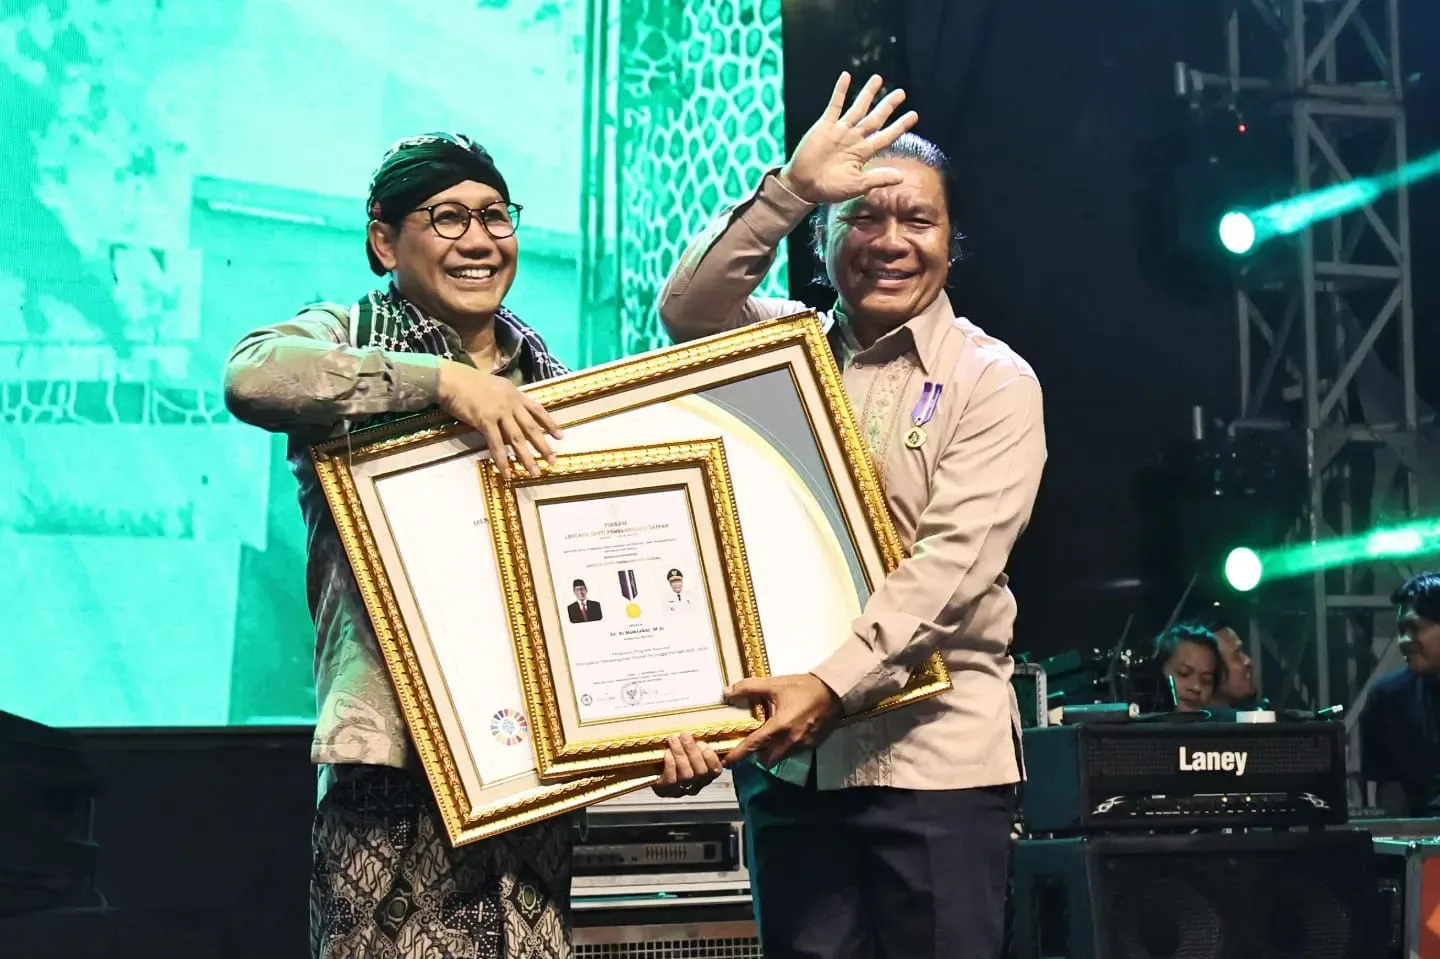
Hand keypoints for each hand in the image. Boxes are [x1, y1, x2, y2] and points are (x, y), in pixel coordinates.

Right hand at [436, 360, 561, 478]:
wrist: (452, 379)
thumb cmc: (469, 381)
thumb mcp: (496, 385)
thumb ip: (506, 398)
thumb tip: (513, 410)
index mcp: (515, 394)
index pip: (538, 410)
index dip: (550, 424)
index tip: (560, 437)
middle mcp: (511, 403)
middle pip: (531, 428)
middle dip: (544, 446)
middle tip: (553, 461)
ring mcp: (499, 412)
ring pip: (518, 439)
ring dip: (527, 457)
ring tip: (535, 472)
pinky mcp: (485, 421)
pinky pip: (497, 444)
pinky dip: (502, 460)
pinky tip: (507, 472)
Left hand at [652, 733, 721, 797]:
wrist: (653, 767)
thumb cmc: (676, 753)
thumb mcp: (690, 746)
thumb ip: (699, 742)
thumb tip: (706, 731)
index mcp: (707, 773)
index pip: (716, 769)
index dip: (710, 757)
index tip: (701, 743)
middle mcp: (697, 784)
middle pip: (701, 771)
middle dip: (692, 751)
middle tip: (684, 736)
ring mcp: (682, 789)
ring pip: (687, 775)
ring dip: (680, 754)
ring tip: (673, 740)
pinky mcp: (667, 790)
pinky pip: (672, 779)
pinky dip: (670, 764)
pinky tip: (667, 753)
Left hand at [722, 674, 841, 767]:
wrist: (835, 691)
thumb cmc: (805, 687)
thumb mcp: (775, 684)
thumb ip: (750, 688)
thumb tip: (728, 691)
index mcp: (779, 725)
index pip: (754, 744)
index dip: (739, 755)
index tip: (727, 762)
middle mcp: (791, 739)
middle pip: (768, 759)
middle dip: (759, 756)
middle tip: (755, 745)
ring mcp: (803, 744)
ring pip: (781, 756)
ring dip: (774, 751)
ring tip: (772, 736)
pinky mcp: (812, 744)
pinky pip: (794, 751)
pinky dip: (787, 746)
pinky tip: (789, 732)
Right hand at [779, 72, 918, 205]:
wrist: (803, 186)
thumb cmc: (829, 189)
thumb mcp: (857, 185)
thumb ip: (878, 178)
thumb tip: (901, 177)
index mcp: (863, 153)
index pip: (885, 137)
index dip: (900, 126)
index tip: (914, 115)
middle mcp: (854, 139)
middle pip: (875, 119)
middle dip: (888, 106)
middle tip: (901, 93)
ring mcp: (840, 131)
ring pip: (857, 108)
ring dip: (868, 94)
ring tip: (878, 79)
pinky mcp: (824, 126)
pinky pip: (834, 106)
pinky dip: (840, 91)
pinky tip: (847, 76)